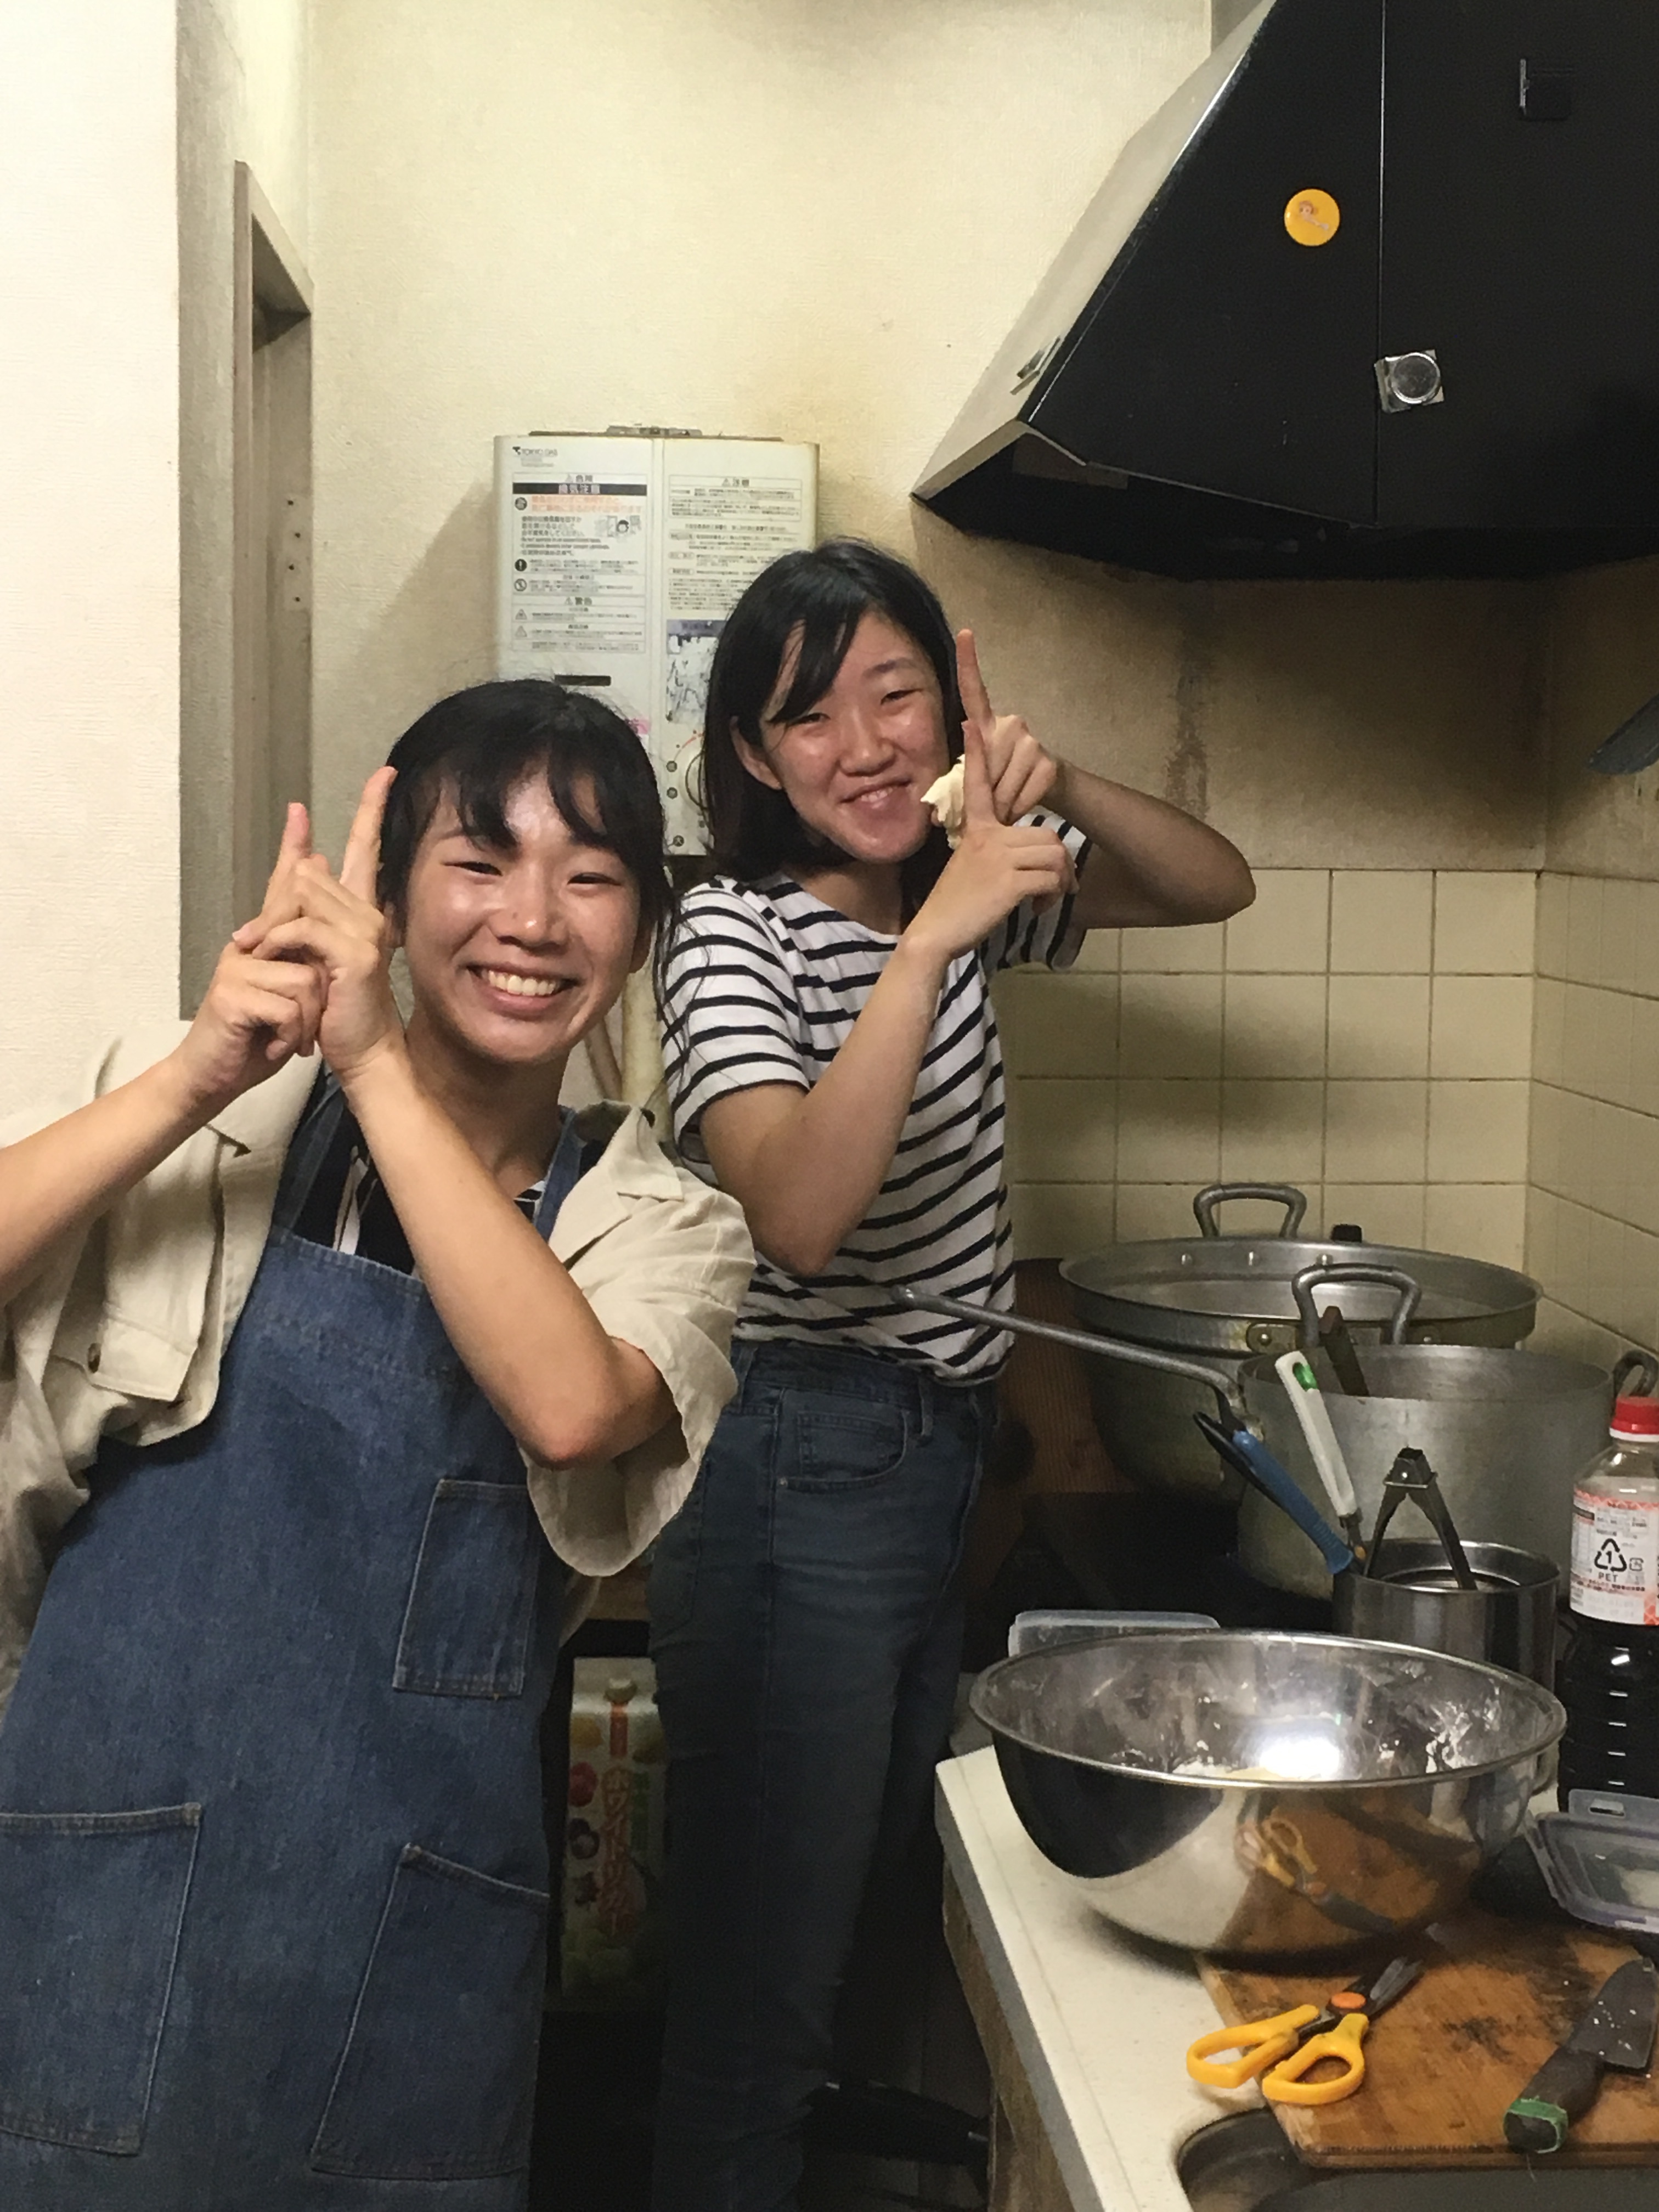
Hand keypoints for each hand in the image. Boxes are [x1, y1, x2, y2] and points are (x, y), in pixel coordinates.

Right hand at [166, 804, 328, 1114]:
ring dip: (306, 1018)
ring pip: (306, 976)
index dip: (293, 845)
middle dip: (314, 982)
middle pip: (298, 927)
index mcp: (266, 940)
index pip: (284, 885)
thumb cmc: (259, 1035)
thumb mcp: (295, 993)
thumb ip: (306, 951)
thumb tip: (321, 893)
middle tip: (302, 1023)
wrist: (217, 1076)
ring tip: (289, 1039)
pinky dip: (292, 1033)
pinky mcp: (232, 993)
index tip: (300, 806)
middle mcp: (248, 942)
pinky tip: (277, 1045)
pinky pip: (291, 1004)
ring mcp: (236, 964)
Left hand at [237, 769, 402, 1082]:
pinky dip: (278, 942)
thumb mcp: (321, 954)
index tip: (382, 773)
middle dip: (275, 903)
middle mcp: (371, 913)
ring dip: (270, 926)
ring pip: (304, 896)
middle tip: (251, 942)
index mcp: (366, 910)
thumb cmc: (340, 1010)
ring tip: (255, 955)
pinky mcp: (351, 953)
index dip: (374, 807)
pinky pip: (301, 926)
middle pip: (314, 873)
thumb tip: (309, 864)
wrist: (362, 1053)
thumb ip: (316, 913)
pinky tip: (268, 960)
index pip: (370, 847)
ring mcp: (365, 931)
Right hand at [904, 723, 1074, 965]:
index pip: (977, 786)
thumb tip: (1030, 855)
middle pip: (1048, 834)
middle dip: (1059, 863)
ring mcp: (998, 857)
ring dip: (1060, 881)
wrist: (935, 932)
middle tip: (1055, 887)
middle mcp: (987, 837)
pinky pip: (1051, 878)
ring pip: (1055, 855)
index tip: (970, 724)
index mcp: (975, 829)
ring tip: (1046, 898)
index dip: (977, 755)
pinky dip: (1053, 896)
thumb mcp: (968, 865)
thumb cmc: (954, 904)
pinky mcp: (1009, 881)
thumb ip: (993, 850)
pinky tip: (1038, 908)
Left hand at [957, 629, 1058, 822]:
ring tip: (1005, 806)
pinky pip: (1023, 795)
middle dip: (984, 794)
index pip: (974, 691)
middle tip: (989, 805)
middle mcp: (1009, 725)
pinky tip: (1021, 804)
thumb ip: (955, 793)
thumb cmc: (1001, 784)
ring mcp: (1029, 740)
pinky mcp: (1047, 762)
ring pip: (1002, 784)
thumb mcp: (975, 784)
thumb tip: (930, 817)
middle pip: (985, 765)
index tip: (965, 632)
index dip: (969, 663)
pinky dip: (1018, 808)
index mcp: (985, 726)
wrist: (1046, 790)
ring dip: (1000, 805)